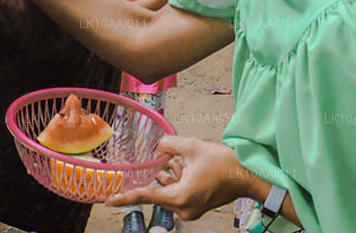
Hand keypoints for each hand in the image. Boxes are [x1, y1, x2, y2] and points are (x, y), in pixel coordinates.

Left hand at [105, 136, 254, 220]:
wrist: (247, 176)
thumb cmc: (223, 163)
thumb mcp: (192, 147)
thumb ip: (169, 145)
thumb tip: (158, 147)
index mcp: (180, 196)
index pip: (146, 196)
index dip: (125, 197)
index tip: (108, 200)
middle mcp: (183, 208)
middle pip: (158, 192)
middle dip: (159, 176)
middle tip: (165, 165)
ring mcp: (190, 210)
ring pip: (168, 192)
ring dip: (170, 178)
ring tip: (183, 165)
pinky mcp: (196, 207)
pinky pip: (178, 194)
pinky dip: (178, 182)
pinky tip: (187, 169)